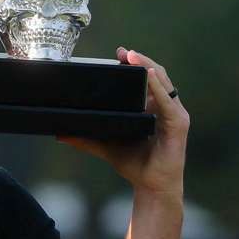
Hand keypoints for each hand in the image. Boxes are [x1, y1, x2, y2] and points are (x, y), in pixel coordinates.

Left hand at [58, 48, 189, 196]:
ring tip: (133, 57)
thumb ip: (85, 138)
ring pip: (163, 82)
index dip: (135, 64)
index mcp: (152, 107)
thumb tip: (60, 133)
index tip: (119, 53)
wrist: (150, 186)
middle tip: (123, 52)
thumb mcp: (105, 147)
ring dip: (148, 67)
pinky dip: (158, 88)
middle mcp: (165, 107)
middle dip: (140, 60)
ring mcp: (174, 114)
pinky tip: (148, 77)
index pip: (145, 79)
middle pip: (155, 75)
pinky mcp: (178, 124)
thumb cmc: (135, 164)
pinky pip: (167, 102)